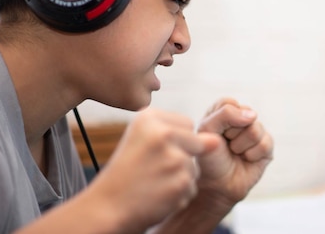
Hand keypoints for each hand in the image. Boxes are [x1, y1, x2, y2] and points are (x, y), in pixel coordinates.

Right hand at [84, 108, 220, 230]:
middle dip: (182, 156)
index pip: (186, 123)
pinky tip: (156, 195)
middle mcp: (163, 133)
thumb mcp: (143, 141)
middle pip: (197, 141)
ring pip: (195, 167)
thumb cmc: (126, 172)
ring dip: (179, 178)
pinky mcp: (181, 182)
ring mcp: (174, 158)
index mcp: (149, 117)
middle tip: (153, 168)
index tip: (153, 151)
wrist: (106, 207)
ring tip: (152, 182)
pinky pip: (192, 187)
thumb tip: (218, 141)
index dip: (174, 140)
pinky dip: (177, 195)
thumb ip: (180, 135)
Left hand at [195, 98, 273, 205]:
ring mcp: (256, 132)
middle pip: (245, 114)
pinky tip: (246, 160)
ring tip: (235, 153)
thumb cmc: (209, 157)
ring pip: (255, 129)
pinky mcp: (267, 147)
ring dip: (240, 146)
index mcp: (224, 111)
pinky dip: (251, 155)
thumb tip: (253, 115)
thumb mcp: (208, 130)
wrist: (216, 185)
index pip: (229, 102)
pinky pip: (264, 144)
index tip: (214, 133)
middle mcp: (242, 119)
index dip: (221, 120)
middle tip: (225, 145)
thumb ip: (226, 114)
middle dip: (231, 133)